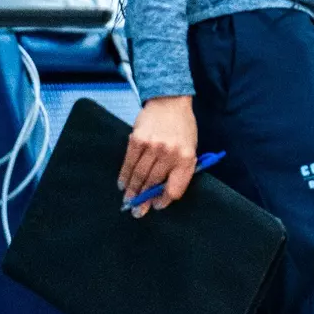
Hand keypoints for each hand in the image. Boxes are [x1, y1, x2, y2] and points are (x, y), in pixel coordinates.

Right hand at [118, 95, 197, 217]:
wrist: (170, 102)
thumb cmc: (182, 128)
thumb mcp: (190, 148)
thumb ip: (180, 169)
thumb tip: (163, 193)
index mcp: (186, 158)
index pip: (174, 188)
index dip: (164, 201)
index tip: (157, 206)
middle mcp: (169, 153)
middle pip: (153, 183)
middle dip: (144, 200)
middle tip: (137, 211)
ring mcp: (152, 146)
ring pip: (139, 175)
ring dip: (132, 191)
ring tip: (128, 201)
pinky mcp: (137, 139)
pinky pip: (129, 163)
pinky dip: (124, 176)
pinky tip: (122, 184)